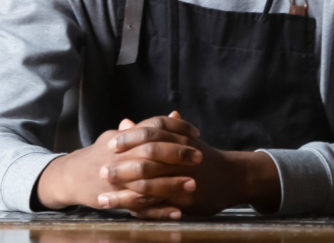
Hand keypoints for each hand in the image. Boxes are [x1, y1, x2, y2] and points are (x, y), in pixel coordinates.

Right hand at [36, 112, 201, 215]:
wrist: (69, 176)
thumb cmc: (99, 154)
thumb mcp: (118, 136)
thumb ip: (146, 128)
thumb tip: (173, 116)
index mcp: (123, 137)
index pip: (153, 127)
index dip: (176, 128)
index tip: (196, 133)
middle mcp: (120, 156)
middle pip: (151, 151)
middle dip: (177, 154)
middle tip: (199, 157)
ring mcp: (116, 178)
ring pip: (147, 180)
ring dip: (171, 183)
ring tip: (193, 184)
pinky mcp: (114, 199)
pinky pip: (140, 205)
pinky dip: (159, 210)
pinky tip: (177, 211)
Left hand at [98, 114, 280, 216]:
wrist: (233, 176)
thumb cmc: (201, 155)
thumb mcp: (180, 138)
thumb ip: (149, 132)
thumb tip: (123, 121)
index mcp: (177, 140)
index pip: (148, 136)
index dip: (128, 139)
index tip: (109, 144)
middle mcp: (178, 160)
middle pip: (144, 161)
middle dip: (120, 169)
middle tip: (100, 172)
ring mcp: (181, 181)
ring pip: (147, 188)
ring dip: (123, 195)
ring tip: (102, 199)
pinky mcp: (184, 201)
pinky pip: (158, 206)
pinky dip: (140, 209)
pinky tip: (125, 212)